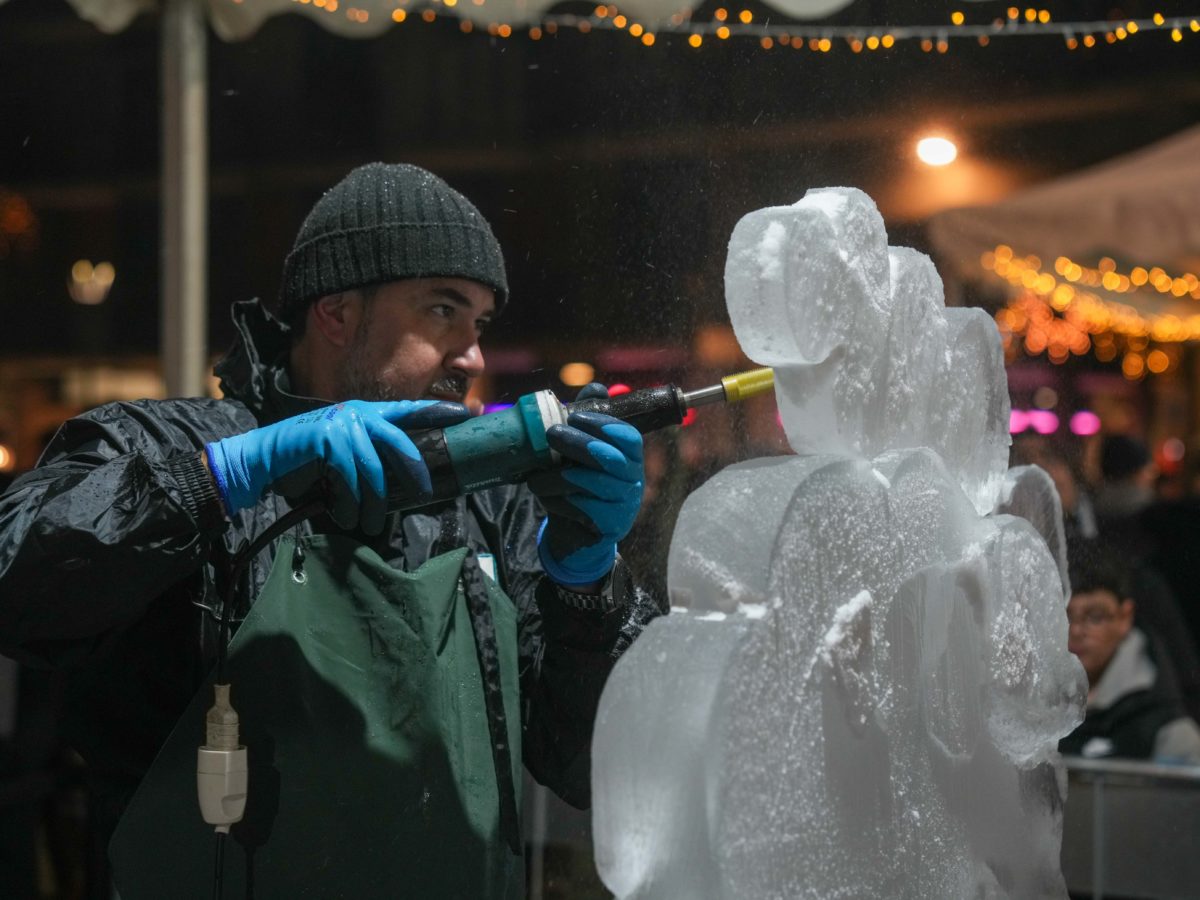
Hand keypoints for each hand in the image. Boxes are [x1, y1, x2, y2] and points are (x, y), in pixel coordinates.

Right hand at [205, 400, 469, 532]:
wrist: (265, 456)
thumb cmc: (308, 459)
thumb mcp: (345, 453)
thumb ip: (371, 455)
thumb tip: (404, 479)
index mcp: (365, 413)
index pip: (408, 410)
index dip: (437, 411)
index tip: (466, 414)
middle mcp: (357, 413)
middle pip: (398, 441)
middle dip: (414, 469)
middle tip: (426, 493)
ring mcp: (341, 424)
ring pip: (373, 468)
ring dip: (375, 501)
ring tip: (374, 523)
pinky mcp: (326, 439)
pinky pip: (350, 476)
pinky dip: (351, 501)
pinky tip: (350, 516)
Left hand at [528, 384, 644, 586]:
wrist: (576, 534)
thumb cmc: (578, 487)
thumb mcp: (580, 453)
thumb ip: (588, 421)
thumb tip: (596, 387)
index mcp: (629, 456)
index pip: (627, 436)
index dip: (602, 424)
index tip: (575, 416)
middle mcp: (633, 479)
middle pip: (611, 457)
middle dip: (578, 443)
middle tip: (550, 434)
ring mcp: (625, 504)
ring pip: (592, 484)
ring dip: (558, 478)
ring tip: (535, 477)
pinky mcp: (611, 526)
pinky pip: (584, 509)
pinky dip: (559, 502)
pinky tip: (546, 499)